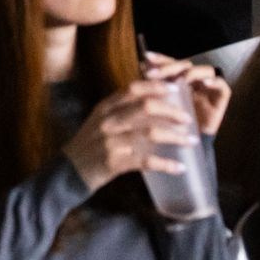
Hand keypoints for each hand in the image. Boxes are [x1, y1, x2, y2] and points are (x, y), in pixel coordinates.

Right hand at [62, 78, 200, 191]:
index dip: (156, 87)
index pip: (133, 89)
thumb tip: (152, 103)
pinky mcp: (115, 163)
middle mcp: (108, 121)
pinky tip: (179, 167)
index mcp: (105, 108)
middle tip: (188, 119)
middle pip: (146, 108)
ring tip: (191, 141)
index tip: (175, 90)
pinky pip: (146, 161)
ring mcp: (111, 142)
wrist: (68, 172)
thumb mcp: (99, 122)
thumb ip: (120, 111)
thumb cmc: (88, 146)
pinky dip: (166, 164)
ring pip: (150, 133)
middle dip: (172, 112)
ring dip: (175, 137)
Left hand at [142, 53, 229, 134]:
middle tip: (159, 73)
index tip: (146, 59)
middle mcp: (194, 81)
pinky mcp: (221, 98)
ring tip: (183, 79)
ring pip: (205, 71)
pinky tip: (205, 83)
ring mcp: (208, 88)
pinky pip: (222, 86)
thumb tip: (140, 65)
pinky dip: (215, 82)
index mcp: (179, 80)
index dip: (160, 59)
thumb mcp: (160, 105)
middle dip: (172, 67)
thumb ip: (154, 86)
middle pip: (186, 65)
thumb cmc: (172, 127)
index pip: (171, 63)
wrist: (187, 148)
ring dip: (193, 73)